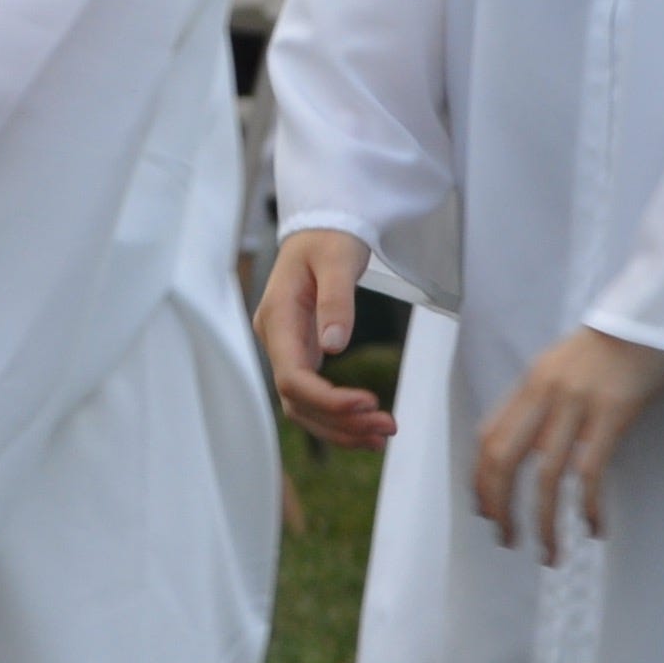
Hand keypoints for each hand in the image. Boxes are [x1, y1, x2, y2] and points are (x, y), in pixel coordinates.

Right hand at [254, 229, 397, 449]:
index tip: (369, 403)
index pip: (293, 377)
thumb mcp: (337, 261)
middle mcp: (275, 338)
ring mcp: (286, 347)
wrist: (321, 227)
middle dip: (340, 421)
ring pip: (303, 406)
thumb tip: (334, 347)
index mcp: (277, 317)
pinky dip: (338, 417)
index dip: (328, 400)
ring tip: (383, 435)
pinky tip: (367, 428)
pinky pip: (313, 396)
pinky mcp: (301, 352)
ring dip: (340, 426)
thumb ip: (336, 302)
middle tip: (388, 426)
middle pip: (297, 400)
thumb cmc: (328, 238)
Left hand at [474, 328, 663, 563]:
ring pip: (545, 475)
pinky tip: (594, 529)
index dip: (480, 480)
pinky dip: (588, 506)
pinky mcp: (614, 412)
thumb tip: (527, 445)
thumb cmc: (614, 346)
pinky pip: (590, 470)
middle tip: (507, 541)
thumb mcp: (565, 367)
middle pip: (503, 459)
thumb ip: (543, 401)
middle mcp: (544, 392)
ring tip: (549, 554)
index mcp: (529, 383)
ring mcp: (577, 402)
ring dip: (543, 521)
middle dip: (499, 506)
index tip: (485, 512)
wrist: (654, 316)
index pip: (487, 438)